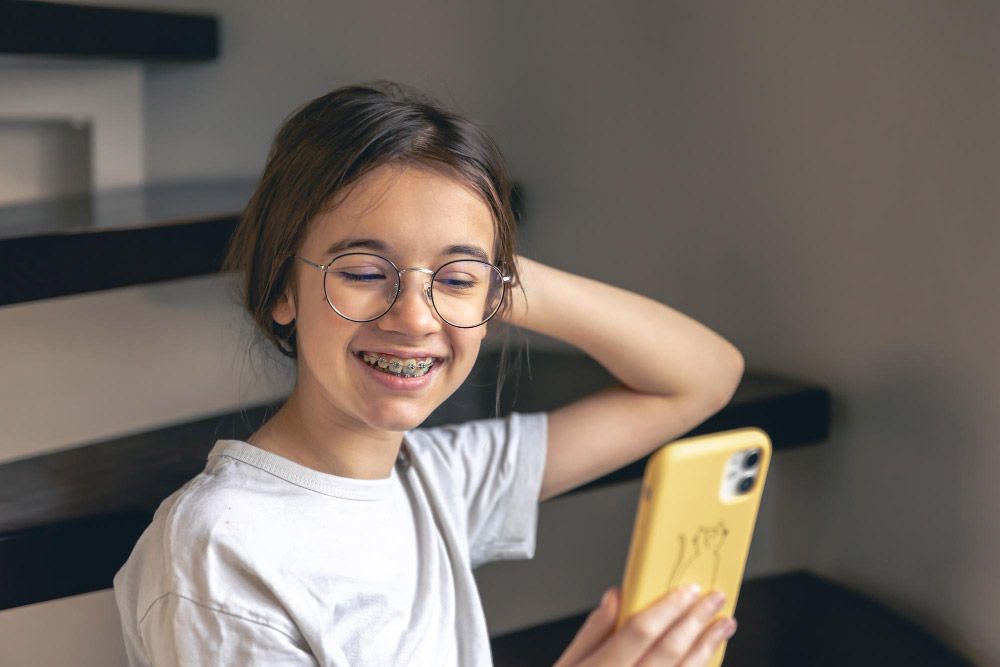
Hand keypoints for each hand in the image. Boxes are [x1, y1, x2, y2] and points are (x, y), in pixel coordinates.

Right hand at [553, 585, 736, 666]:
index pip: (639, 632)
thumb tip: (615, 598)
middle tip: (714, 599)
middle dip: (695, 621)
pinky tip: (708, 658)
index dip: (666, 608)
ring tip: (723, 626)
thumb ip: (592, 632)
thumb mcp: (566, 666)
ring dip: (706, 648)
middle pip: (668, 650)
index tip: (687, 590)